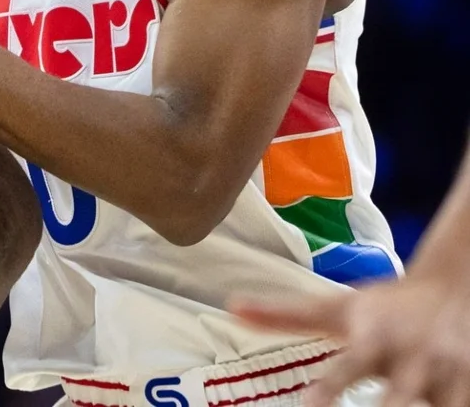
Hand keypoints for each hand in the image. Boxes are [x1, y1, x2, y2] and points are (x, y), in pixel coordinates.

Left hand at [230, 272, 469, 406]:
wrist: (453, 285)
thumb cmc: (385, 304)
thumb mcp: (336, 307)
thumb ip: (285, 315)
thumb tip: (231, 307)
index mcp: (374, 339)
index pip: (349, 368)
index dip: (331, 389)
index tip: (310, 406)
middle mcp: (414, 358)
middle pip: (398, 400)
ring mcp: (448, 376)